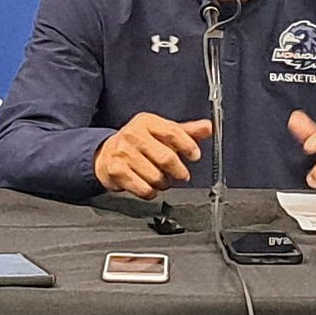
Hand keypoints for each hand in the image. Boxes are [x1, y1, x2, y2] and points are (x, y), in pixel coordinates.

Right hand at [94, 112, 212, 199]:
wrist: (106, 155)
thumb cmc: (138, 144)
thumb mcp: (161, 132)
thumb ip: (186, 131)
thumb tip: (208, 128)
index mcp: (146, 122)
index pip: (172, 132)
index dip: (188, 146)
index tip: (195, 155)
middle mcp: (133, 135)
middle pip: (167, 158)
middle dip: (179, 171)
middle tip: (182, 174)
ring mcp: (123, 153)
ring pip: (156, 177)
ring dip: (164, 183)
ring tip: (162, 178)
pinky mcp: (117, 171)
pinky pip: (144, 189)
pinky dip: (152, 192)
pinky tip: (149, 185)